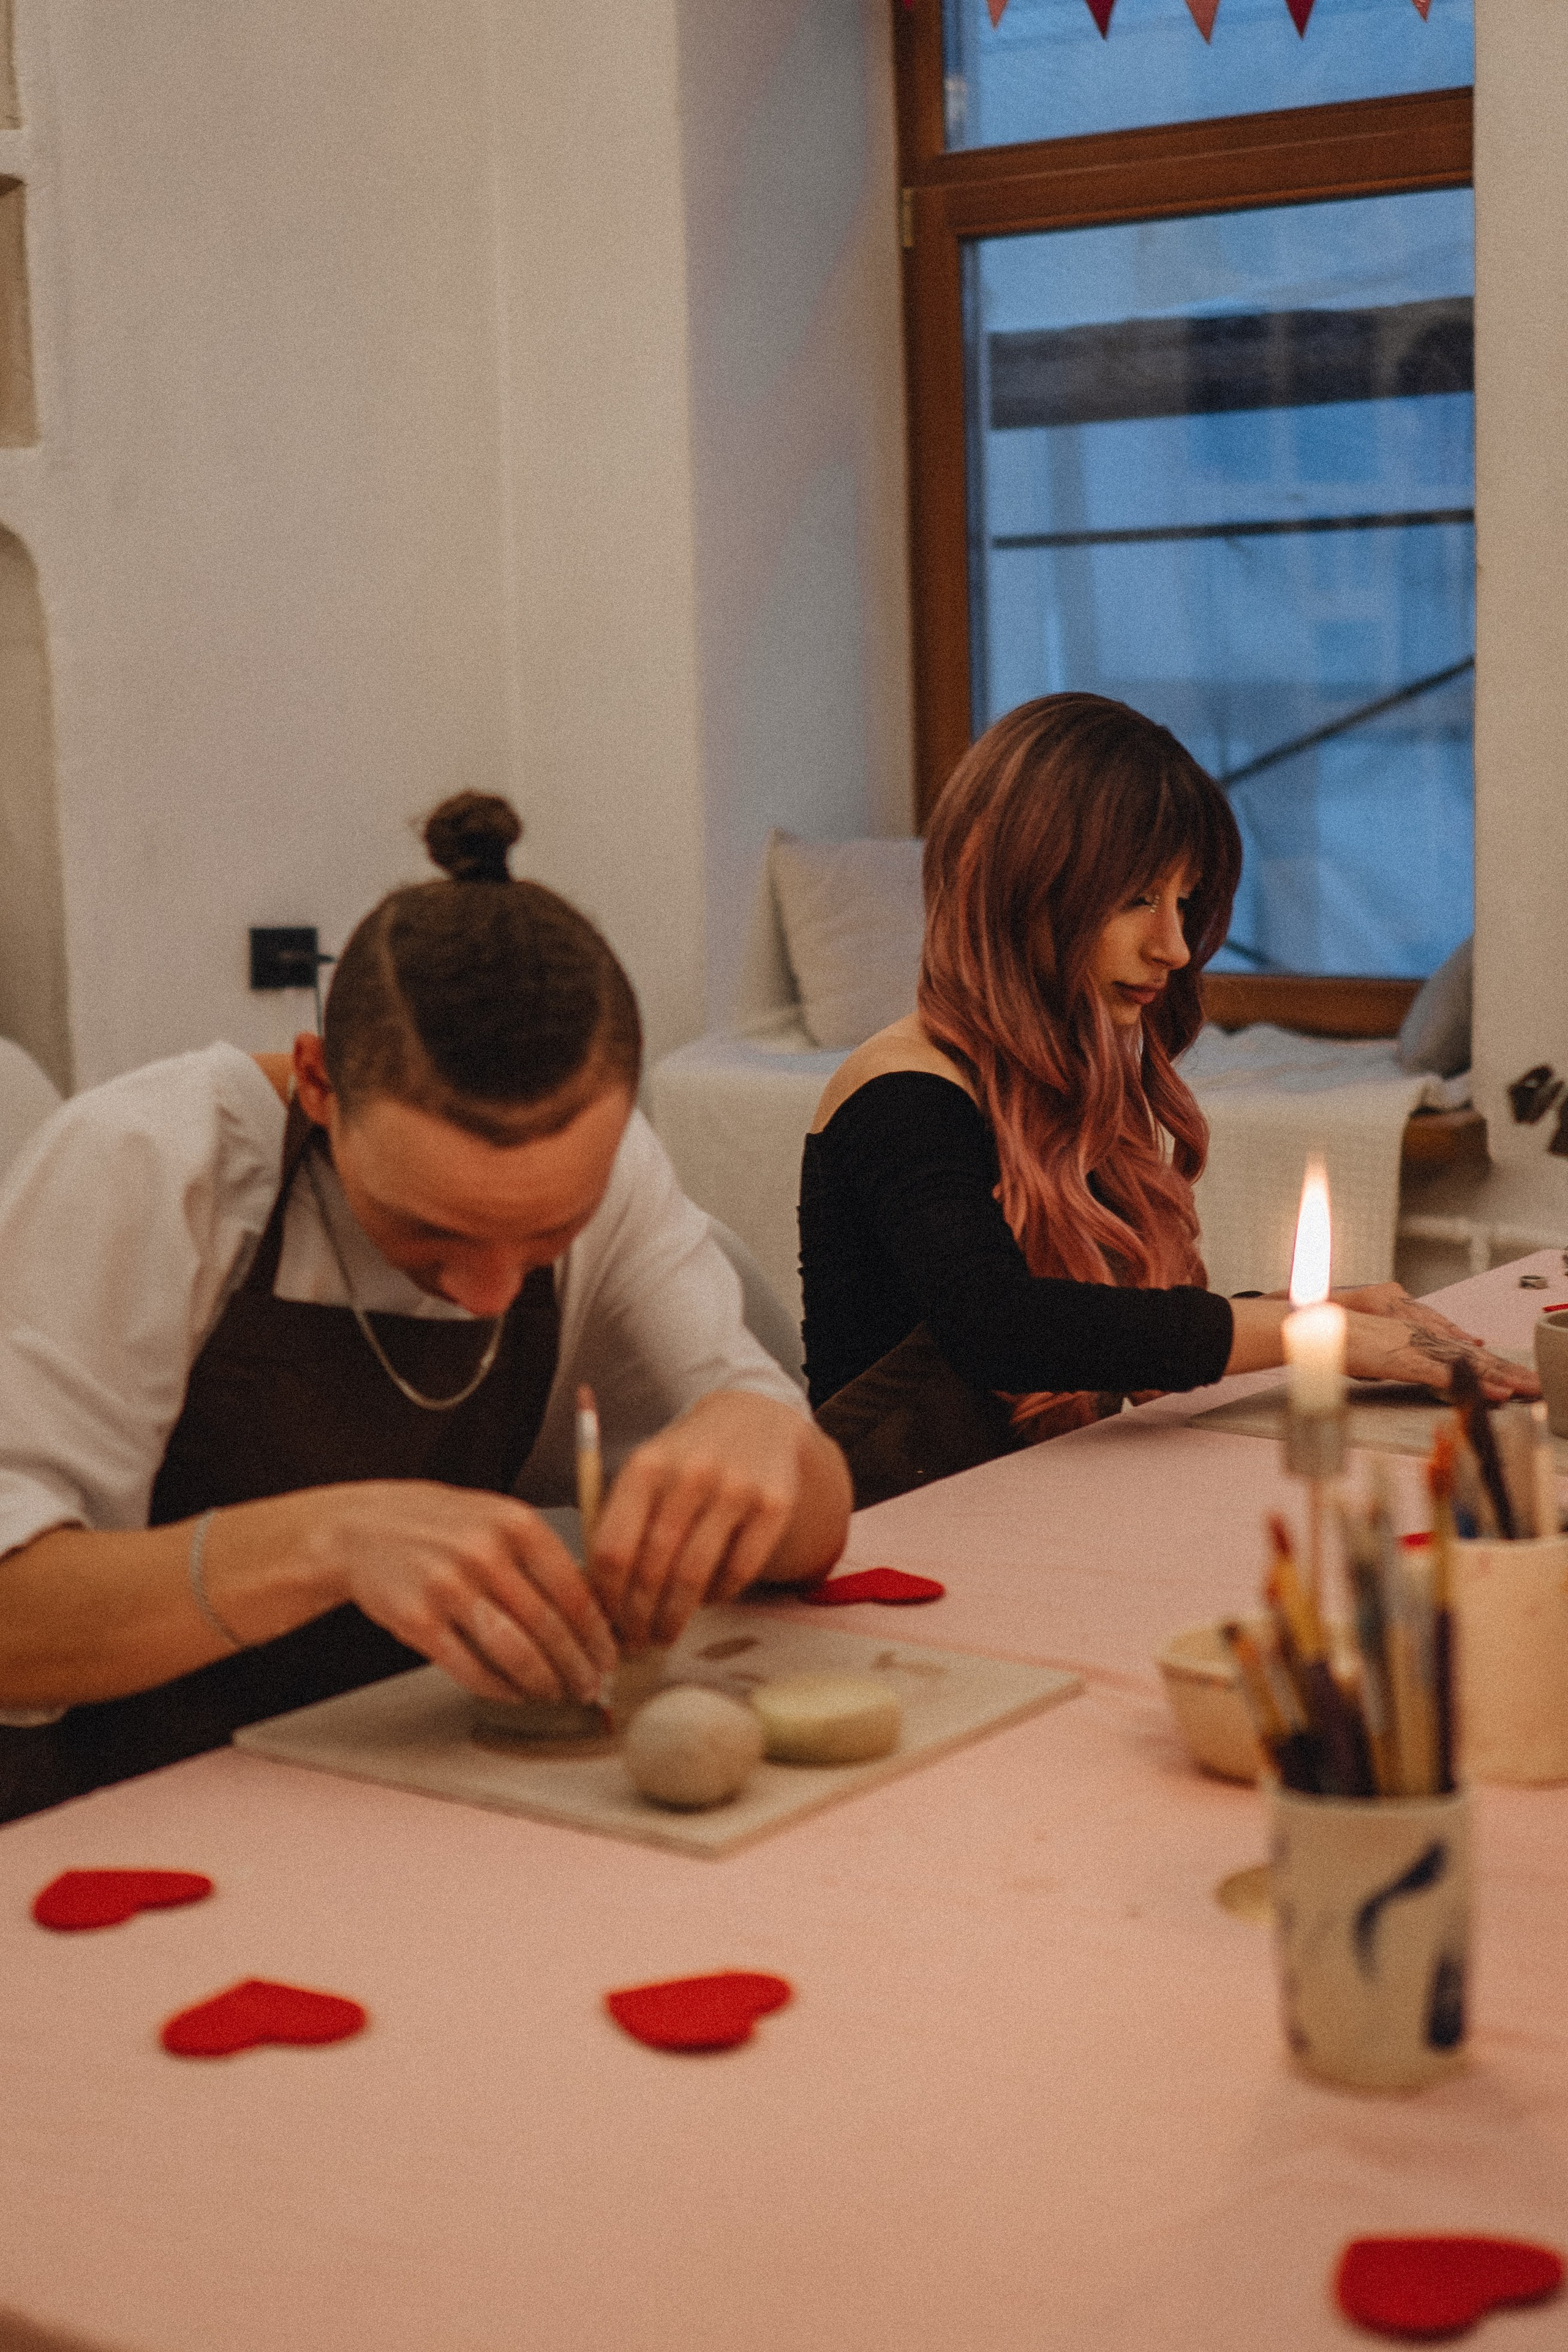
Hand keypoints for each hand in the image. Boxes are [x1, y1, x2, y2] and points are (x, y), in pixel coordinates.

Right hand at [312, 1481, 617, 1704]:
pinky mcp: (417, 1621)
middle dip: (577, 1666)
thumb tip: (593, 1614)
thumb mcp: (496, 1518)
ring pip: (515, 1653)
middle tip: (590, 1686)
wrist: (363, 1529)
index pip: (574, 1590)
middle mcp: (484, 1552)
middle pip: (549, 1627)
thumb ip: (540, 1557)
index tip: (609, 1657)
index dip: (597, 1633)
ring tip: (558, 1694)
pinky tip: (516, 1694)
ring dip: (544, 1683)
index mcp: (515, 1523)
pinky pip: (471, 1668)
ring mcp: (448, 1587)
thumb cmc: (443, 1526)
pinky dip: (501, 1689)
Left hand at [589, 1391, 809, 1651]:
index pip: (613, 1548)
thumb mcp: (646, 1473)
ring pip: (694, 1576)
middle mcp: (690, 1474)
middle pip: (653, 1568)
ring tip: (665, 1634)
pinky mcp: (773, 1505)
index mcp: (646, 1466)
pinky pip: (738, 1571)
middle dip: (639, 1617)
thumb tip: (598, 1601)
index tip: (605, 1623)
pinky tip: (706, 1601)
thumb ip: (620, 1522)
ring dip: (675, 1618)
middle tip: (635, 1642)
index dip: (606, 1597)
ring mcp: (736, 1488)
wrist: (755, 1418)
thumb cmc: (685, 1461)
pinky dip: (718, 1596)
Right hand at [1339, 1287, 1539, 1402]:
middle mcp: (1418, 1334)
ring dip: (1500, 1378)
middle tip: (1533, 1384)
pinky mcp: (1404, 1359)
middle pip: (1471, 1355)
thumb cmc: (1330, 1337)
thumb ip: (1389, 1355)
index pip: (1456, 1348)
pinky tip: (1495, 1394)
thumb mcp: (1366, 1348)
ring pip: (1466, 1364)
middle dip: (1505, 1370)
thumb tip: (1398, 1368)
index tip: (1509, 1373)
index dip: (1486, 1362)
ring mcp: (1412, 1345)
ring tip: (1527, 1390)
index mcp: (1410, 1331)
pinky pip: (1446, 1375)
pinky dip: (1473, 1385)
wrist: (1306, 1324)